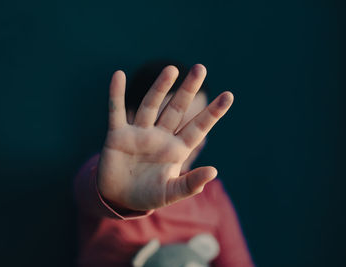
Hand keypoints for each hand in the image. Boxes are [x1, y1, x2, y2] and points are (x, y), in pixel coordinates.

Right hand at [97, 64, 233, 210]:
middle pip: (176, 109)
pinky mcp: (117, 134)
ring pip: (151, 105)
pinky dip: (116, 94)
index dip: (213, 113)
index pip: (198, 128)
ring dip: (159, 87)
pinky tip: (119, 75)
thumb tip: (214, 171)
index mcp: (176, 150)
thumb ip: (190, 184)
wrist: (118, 197)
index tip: (229, 95)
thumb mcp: (170, 193)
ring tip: (171, 69)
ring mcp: (139, 133)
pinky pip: (116, 111)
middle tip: (200, 68)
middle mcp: (160, 137)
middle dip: (188, 90)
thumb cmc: (147, 196)